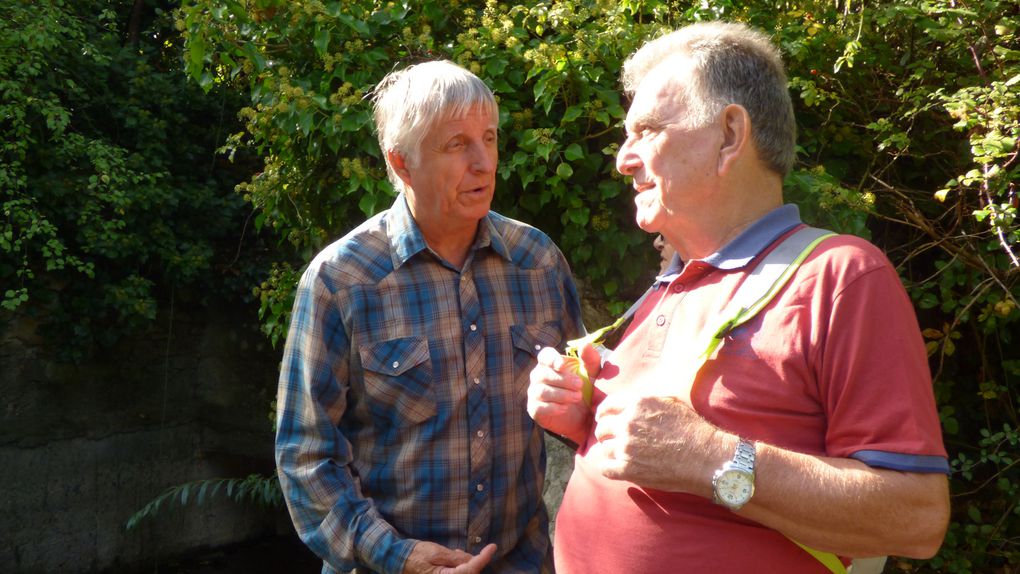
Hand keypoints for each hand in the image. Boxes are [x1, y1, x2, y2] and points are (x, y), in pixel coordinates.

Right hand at [401, 541, 496, 573]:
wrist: (399, 560)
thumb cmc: (416, 555)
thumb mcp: (436, 552)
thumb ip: (455, 558)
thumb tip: (472, 561)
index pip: (471, 569)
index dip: (483, 558)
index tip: (492, 547)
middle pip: (470, 573)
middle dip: (473, 562)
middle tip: (462, 551)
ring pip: (466, 573)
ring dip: (466, 564)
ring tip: (455, 553)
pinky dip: (460, 567)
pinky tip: (454, 558)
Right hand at [526, 345, 599, 444]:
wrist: (584, 417)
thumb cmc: (587, 390)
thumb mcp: (593, 374)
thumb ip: (590, 359)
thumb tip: (585, 344)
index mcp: (551, 363)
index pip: (544, 356)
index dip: (551, 359)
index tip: (562, 366)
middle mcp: (539, 376)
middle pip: (543, 374)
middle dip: (562, 380)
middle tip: (580, 385)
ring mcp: (535, 392)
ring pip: (541, 390)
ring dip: (560, 394)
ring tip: (577, 397)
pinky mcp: (534, 409)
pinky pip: (538, 406)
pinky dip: (552, 407)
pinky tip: (565, 408)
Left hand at [591, 392, 723, 493]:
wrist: (705, 457)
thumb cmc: (693, 429)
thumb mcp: (670, 403)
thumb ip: (646, 402)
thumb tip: (634, 403)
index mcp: (637, 404)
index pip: (607, 406)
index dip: (604, 413)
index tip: (604, 419)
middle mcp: (628, 424)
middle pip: (601, 428)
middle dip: (605, 433)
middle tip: (612, 439)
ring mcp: (626, 447)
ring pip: (603, 448)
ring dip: (610, 451)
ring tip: (620, 454)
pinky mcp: (628, 469)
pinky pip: (605, 469)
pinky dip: (609, 469)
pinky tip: (616, 468)